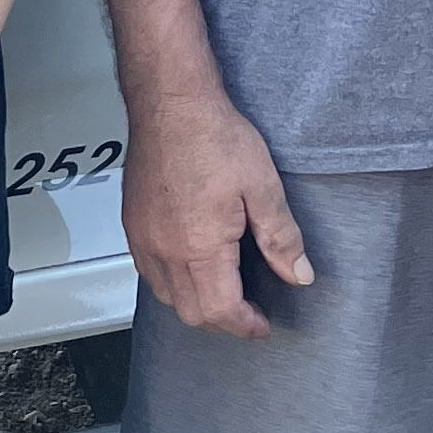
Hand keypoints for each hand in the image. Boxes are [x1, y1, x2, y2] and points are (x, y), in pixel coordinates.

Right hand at [122, 88, 309, 340]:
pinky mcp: (133, 225)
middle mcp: (164, 250)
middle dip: (222, 322)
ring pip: (165, 296)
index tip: (263, 326)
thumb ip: (281, 238)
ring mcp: (143, 239)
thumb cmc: (214, 138)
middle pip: (190, 311)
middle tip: (249, 315)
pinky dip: (172, 284)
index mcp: (199, 247)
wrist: (171, 106)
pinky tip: (193, 268)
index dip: (245, 326)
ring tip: (224, 294)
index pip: (220, 309)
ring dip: (196, 305)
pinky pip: (148, 273)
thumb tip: (299, 275)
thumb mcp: (264, 187)